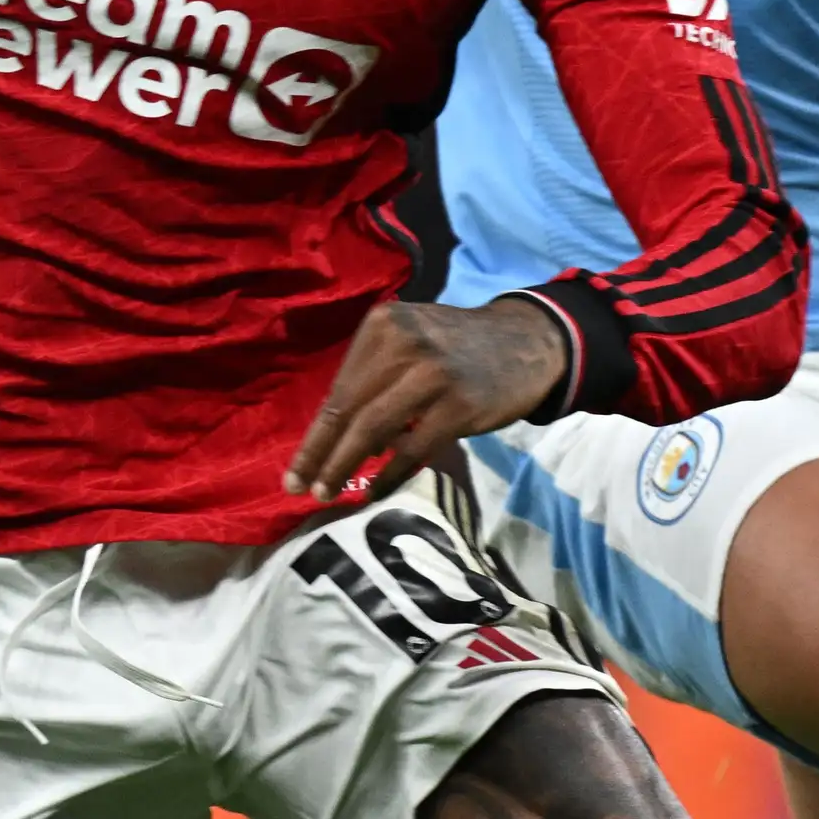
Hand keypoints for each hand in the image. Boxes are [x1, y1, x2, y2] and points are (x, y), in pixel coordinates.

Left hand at [285, 298, 569, 499]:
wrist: (525, 342)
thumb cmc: (455, 348)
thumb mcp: (410, 341)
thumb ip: (373, 378)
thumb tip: (336, 439)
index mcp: (384, 324)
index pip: (339, 389)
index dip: (314, 436)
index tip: (293, 471)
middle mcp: (405, 343)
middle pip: (349, 410)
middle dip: (320, 455)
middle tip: (299, 488)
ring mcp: (433, 373)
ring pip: (374, 430)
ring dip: (345, 466)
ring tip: (327, 493)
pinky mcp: (460, 404)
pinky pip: (413, 449)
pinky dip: (389, 475)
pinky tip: (374, 491)